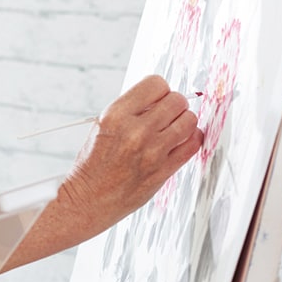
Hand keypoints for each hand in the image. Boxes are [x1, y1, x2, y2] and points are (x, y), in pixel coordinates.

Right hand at [62, 74, 203, 228]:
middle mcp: (136, 131)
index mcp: (116, 115)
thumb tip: (161, 98)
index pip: (156, 84)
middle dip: (174, 104)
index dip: (160, 90)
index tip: (158, 98)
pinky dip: (192, 139)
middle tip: (168, 114)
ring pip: (189, 120)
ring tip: (173, 128)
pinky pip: (193, 145)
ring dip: (184, 121)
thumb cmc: (93, 163)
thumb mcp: (103, 125)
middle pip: (177, 100)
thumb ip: (132, 109)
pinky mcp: (163, 170)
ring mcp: (152, 152)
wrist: (89, 198)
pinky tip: (182, 140)